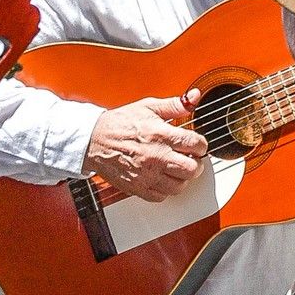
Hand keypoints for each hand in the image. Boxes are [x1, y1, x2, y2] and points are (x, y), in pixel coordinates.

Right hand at [86, 91, 208, 201]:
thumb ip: (175, 104)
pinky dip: (165, 189)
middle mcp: (156, 156)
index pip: (196, 144)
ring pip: (179, 186)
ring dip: (182, 178)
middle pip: (192, 169)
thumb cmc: (119, 124)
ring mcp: (146, 174)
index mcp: (161, 135)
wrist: (93, 140)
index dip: (202, 145)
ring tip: (177, 168)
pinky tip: (163, 178)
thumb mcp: (148, 107)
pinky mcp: (137, 187)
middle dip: (196, 163)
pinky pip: (161, 196)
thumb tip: (194, 97)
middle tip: (191, 158)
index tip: (197, 145)